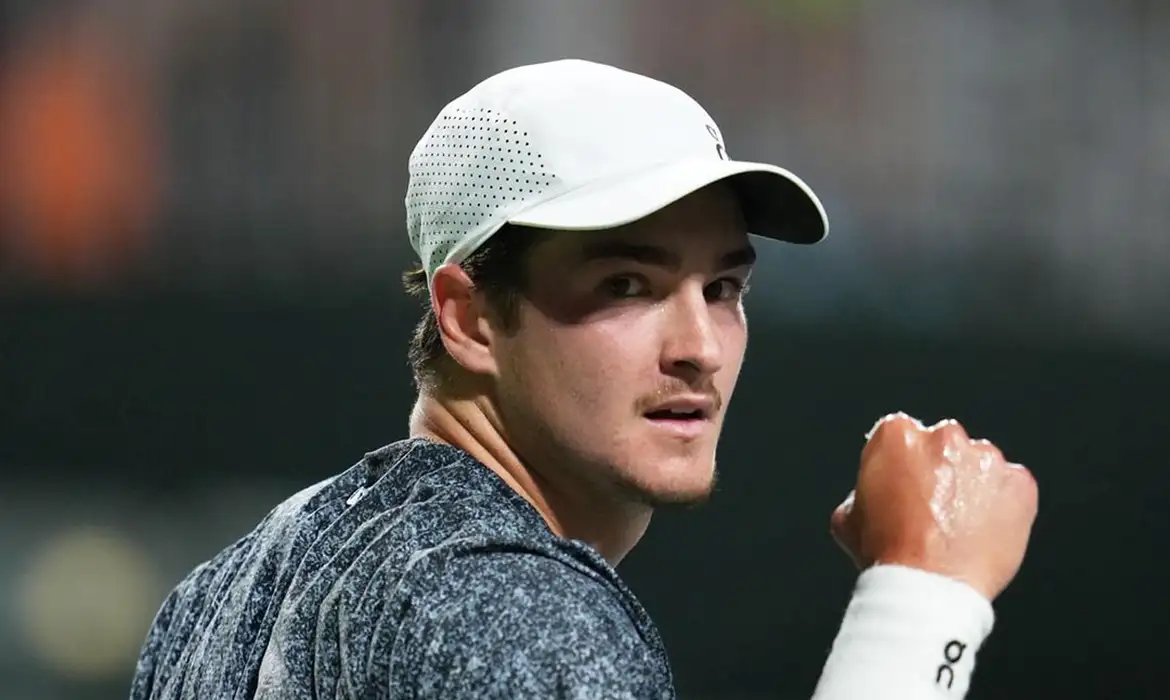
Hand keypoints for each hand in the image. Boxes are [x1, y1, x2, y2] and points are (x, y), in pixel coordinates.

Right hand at [830, 413, 1038, 599]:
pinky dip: (1003, 505)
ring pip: (979, 465)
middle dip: (939, 470)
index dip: (901, 466)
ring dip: (972, 486)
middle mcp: (944, 437)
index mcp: (897, 435)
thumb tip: (873, 495)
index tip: (904, 488)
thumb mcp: (847, 518)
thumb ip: (862, 491)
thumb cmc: (888, 555)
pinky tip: (984, 532)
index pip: (901, 436)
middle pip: (943, 445)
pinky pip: (1012, 487)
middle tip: (932, 510)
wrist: (929, 588)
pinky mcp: (1018, 484)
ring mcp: (986, 459)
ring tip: (960, 527)